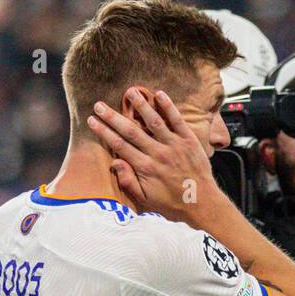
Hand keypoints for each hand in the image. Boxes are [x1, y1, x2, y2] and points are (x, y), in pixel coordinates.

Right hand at [86, 89, 220, 221]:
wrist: (202, 203)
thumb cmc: (173, 204)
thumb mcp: (146, 200)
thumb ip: (128, 181)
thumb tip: (114, 163)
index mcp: (145, 167)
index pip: (119, 145)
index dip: (104, 132)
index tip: (92, 120)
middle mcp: (157, 153)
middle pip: (131, 130)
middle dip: (113, 117)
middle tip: (99, 105)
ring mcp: (174, 145)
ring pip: (153, 121)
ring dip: (141, 105)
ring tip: (129, 92)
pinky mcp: (189, 140)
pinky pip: (177, 120)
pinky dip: (168, 107)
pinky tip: (159, 94)